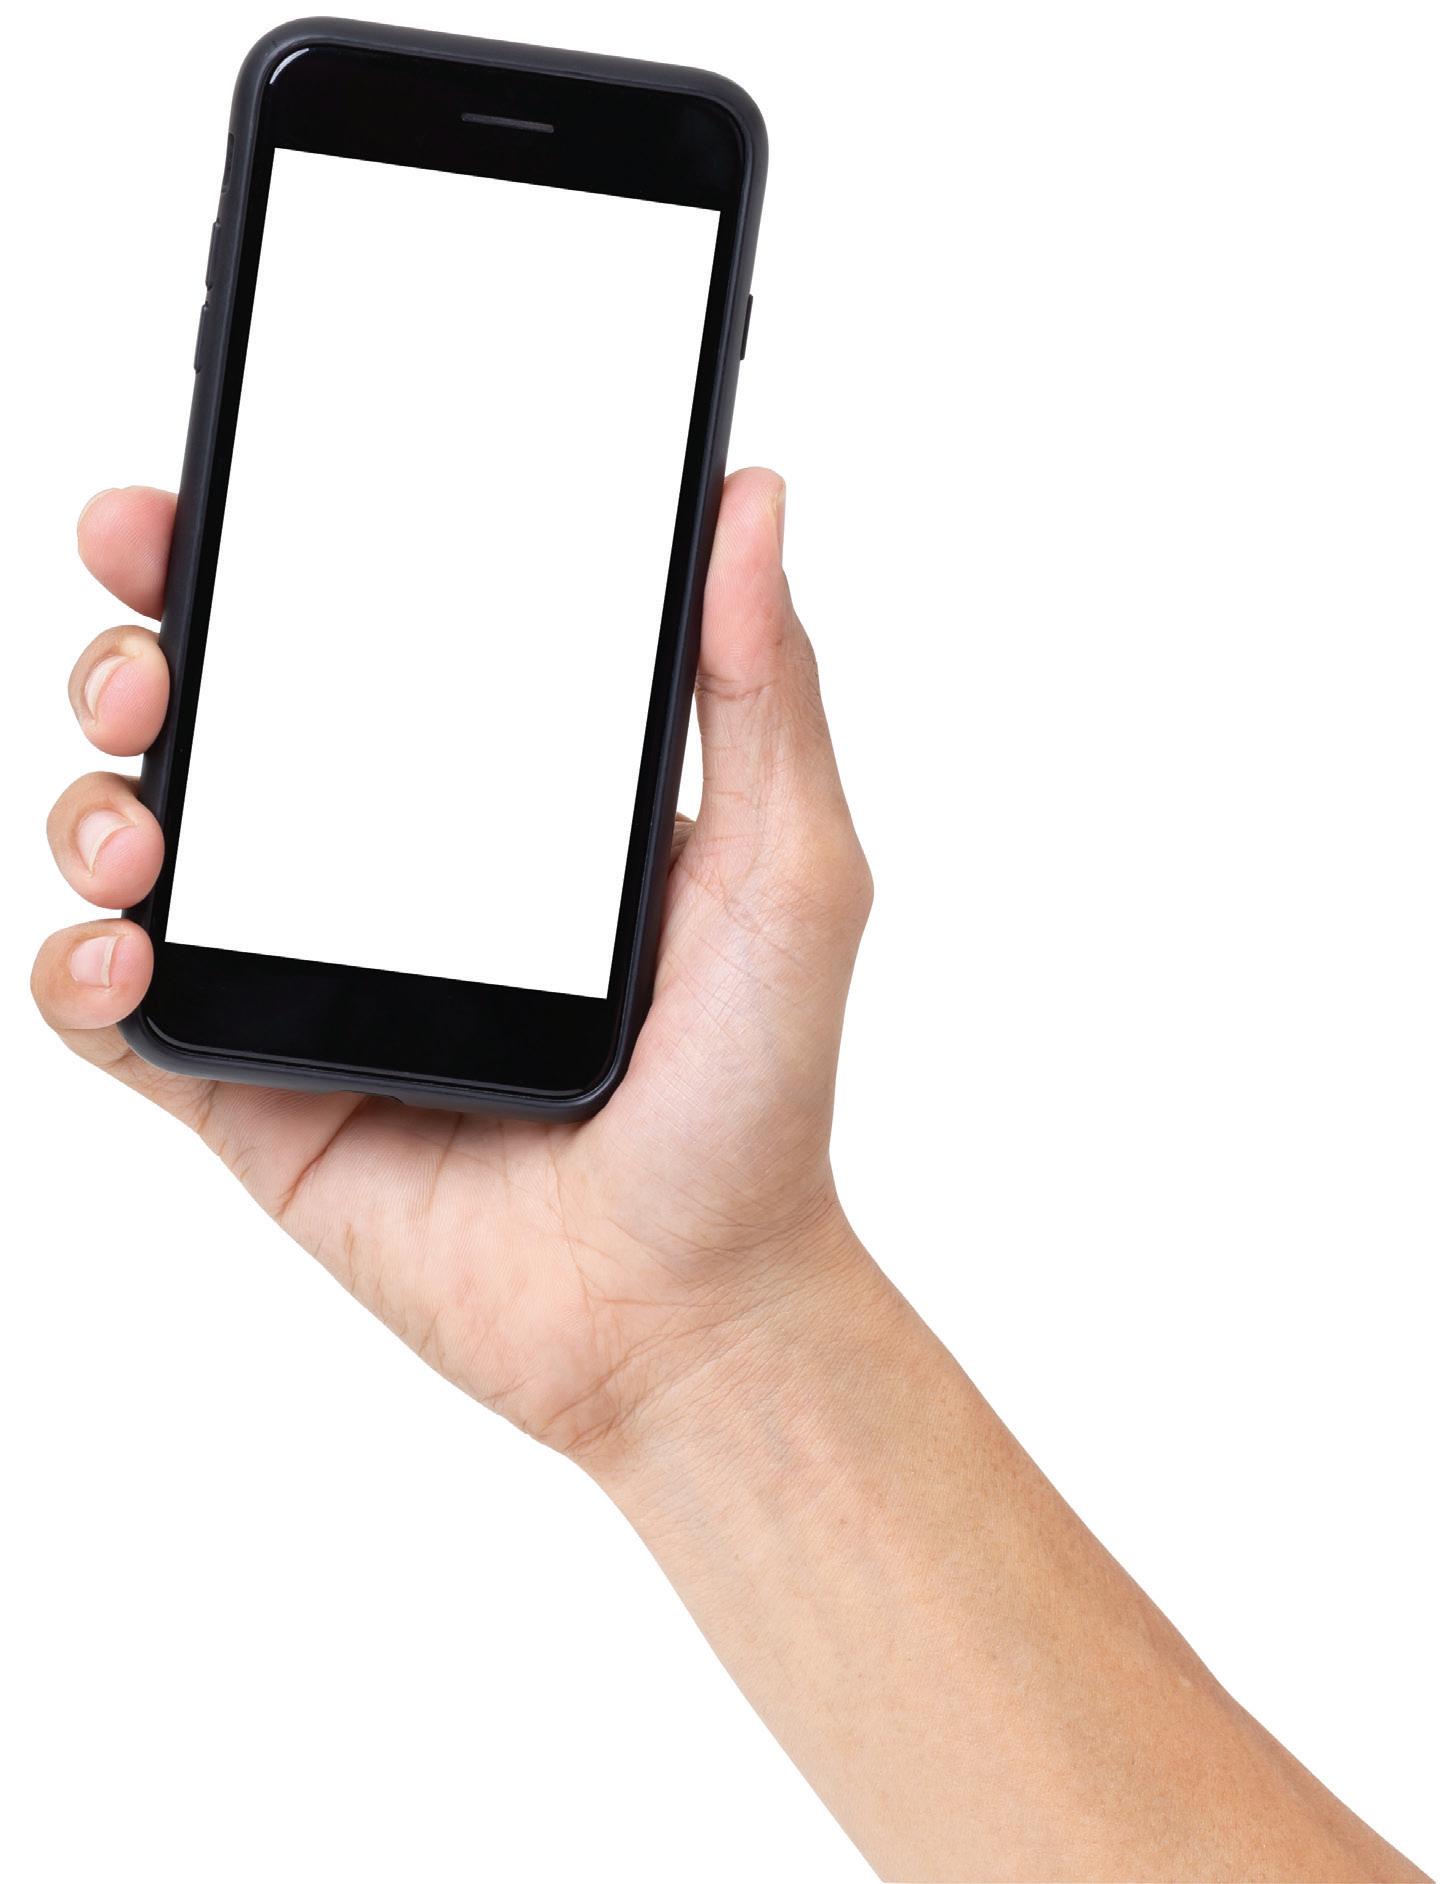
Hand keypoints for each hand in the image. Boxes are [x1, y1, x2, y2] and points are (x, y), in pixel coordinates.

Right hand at [34, 469, 873, 1458]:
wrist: (689, 1307)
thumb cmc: (751, 1098)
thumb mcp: (787, 874)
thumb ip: (762, 692)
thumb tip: (753, 498)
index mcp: (483, 796)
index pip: (348, 639)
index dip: (256, 556)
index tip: (204, 500)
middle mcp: (377, 869)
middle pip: (209, 723)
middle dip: (137, 658)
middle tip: (147, 660)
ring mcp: (303, 979)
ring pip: (133, 846)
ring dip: (91, 803)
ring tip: (140, 827)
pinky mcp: (249, 1093)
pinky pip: (112, 1014)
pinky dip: (76, 967)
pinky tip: (128, 951)